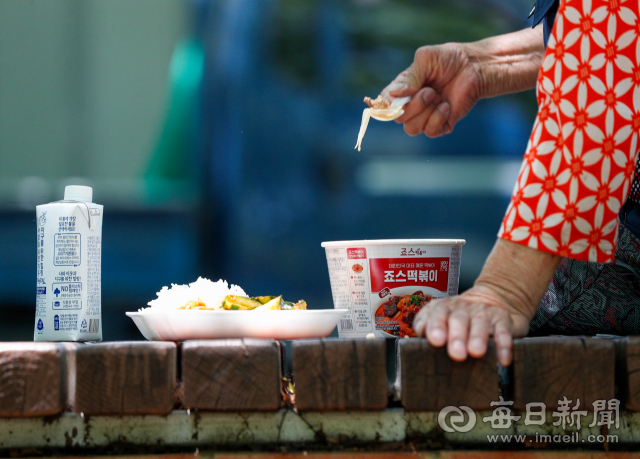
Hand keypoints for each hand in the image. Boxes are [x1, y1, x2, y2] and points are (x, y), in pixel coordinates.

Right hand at [379, 27, 543, 137]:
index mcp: (402, 90)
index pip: (384, 105)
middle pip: (397, 118)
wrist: (476, 67)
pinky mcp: (440, 125)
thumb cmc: (449, 59)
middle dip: (412, 106)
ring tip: (437, 97)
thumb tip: (394, 95)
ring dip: (424, 112)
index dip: (386, 105)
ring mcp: (425, 116)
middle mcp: (411, 105)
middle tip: (429, 90)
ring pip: (411, 128)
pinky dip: (437, 119)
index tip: (397, 97)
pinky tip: (446, 106)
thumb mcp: (426, 59)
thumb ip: (409, 77)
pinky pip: (430, 131)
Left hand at [412, 238, 560, 366]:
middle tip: (456, 353)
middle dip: (456, 336)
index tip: (434, 340)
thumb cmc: (460, 317)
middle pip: (458, 320)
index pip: (437, 313)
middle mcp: (463, 309)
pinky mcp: (504, 321)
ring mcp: (484, 314)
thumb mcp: (441, 316)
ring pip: (480, 324)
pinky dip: (504, 346)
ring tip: (476, 352)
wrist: (494, 299)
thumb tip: (420, 333)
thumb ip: (426, 324)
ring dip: (478, 338)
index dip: (435, 325)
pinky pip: (504, 332)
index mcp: (444, 308)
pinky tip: (503, 359)